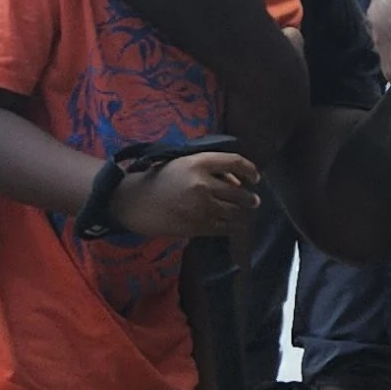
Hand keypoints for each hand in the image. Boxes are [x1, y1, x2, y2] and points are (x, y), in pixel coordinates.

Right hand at [120, 145, 258, 243]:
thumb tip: (237, 182)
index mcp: (198, 162)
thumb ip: (209, 169)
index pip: (234, 161)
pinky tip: (235, 226)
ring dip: (243, 214)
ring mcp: (201, 206)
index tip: (256, 178)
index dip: (250, 169)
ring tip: (245, 214)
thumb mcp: (183, 164)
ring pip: (234, 212)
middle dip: (250, 198)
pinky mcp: (197, 225)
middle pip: (238, 192)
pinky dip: (233, 227)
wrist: (134, 201)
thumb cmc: (159, 179)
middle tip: (254, 201)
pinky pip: (224, 227)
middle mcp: (202, 183)